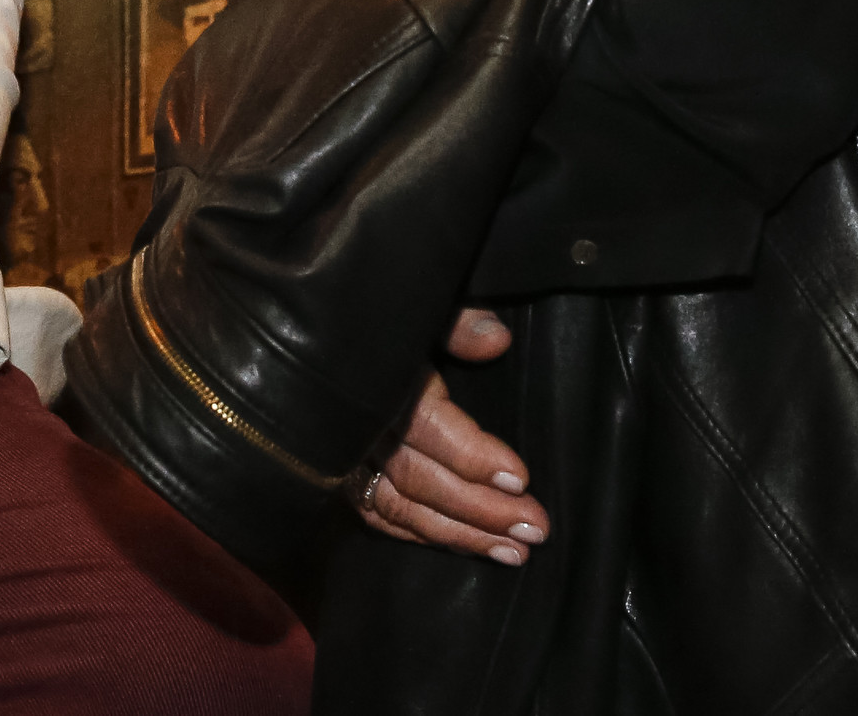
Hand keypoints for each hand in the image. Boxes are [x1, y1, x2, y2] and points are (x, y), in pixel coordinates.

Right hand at [355, 309, 551, 563]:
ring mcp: (344, 456)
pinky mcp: (340, 477)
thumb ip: (457, 321)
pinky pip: (379, 516)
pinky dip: (420, 535)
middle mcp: (360, 424)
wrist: (322, 331)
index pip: (429, 426)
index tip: (520, 477)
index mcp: (383, 378)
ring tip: (515, 552)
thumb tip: (496, 340)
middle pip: (419, 477)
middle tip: (534, 528)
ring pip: (401, 506)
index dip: (474, 456)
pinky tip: (464, 546)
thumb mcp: (423, 305)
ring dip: (460, 534)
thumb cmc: (384, 314)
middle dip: (480, 509)